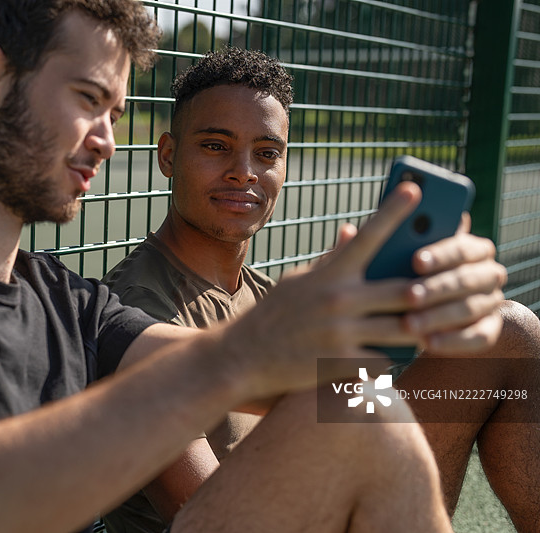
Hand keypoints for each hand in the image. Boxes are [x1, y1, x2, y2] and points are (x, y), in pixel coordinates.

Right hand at [216, 182, 504, 398]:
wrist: (242, 357)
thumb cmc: (274, 315)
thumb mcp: (298, 281)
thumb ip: (330, 260)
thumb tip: (353, 232)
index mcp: (329, 274)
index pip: (368, 235)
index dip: (395, 210)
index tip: (417, 189)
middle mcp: (338, 300)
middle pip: (405, 290)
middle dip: (428, 294)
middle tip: (442, 294)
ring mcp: (341, 333)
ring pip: (403, 330)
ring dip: (419, 330)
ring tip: (427, 329)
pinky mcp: (340, 364)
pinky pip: (384, 361)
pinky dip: (393, 360)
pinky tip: (394, 359)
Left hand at [403, 213, 505, 353]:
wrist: (423, 314)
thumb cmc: (404, 277)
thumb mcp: (398, 262)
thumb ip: (389, 245)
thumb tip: (349, 230)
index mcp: (473, 248)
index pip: (461, 247)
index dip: (439, 254)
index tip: (415, 261)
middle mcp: (488, 273)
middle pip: (466, 278)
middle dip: (436, 288)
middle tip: (409, 296)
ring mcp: (491, 301)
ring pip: (469, 308)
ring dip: (438, 317)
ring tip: (409, 324)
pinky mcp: (489, 329)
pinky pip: (478, 337)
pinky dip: (452, 341)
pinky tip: (426, 343)